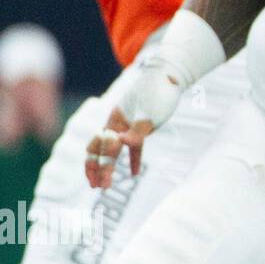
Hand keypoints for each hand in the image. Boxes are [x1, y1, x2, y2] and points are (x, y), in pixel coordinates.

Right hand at [83, 62, 183, 187]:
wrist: (168, 75)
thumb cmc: (157, 93)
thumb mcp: (149, 112)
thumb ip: (137, 130)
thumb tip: (123, 143)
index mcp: (114, 121)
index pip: (104, 148)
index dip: (102, 166)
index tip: (103, 183)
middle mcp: (116, 124)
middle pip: (100, 149)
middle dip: (96, 169)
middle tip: (97, 188)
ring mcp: (127, 126)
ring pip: (111, 149)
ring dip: (106, 166)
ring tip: (103, 185)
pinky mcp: (140, 127)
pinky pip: (133, 147)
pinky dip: (133, 160)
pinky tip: (135, 173)